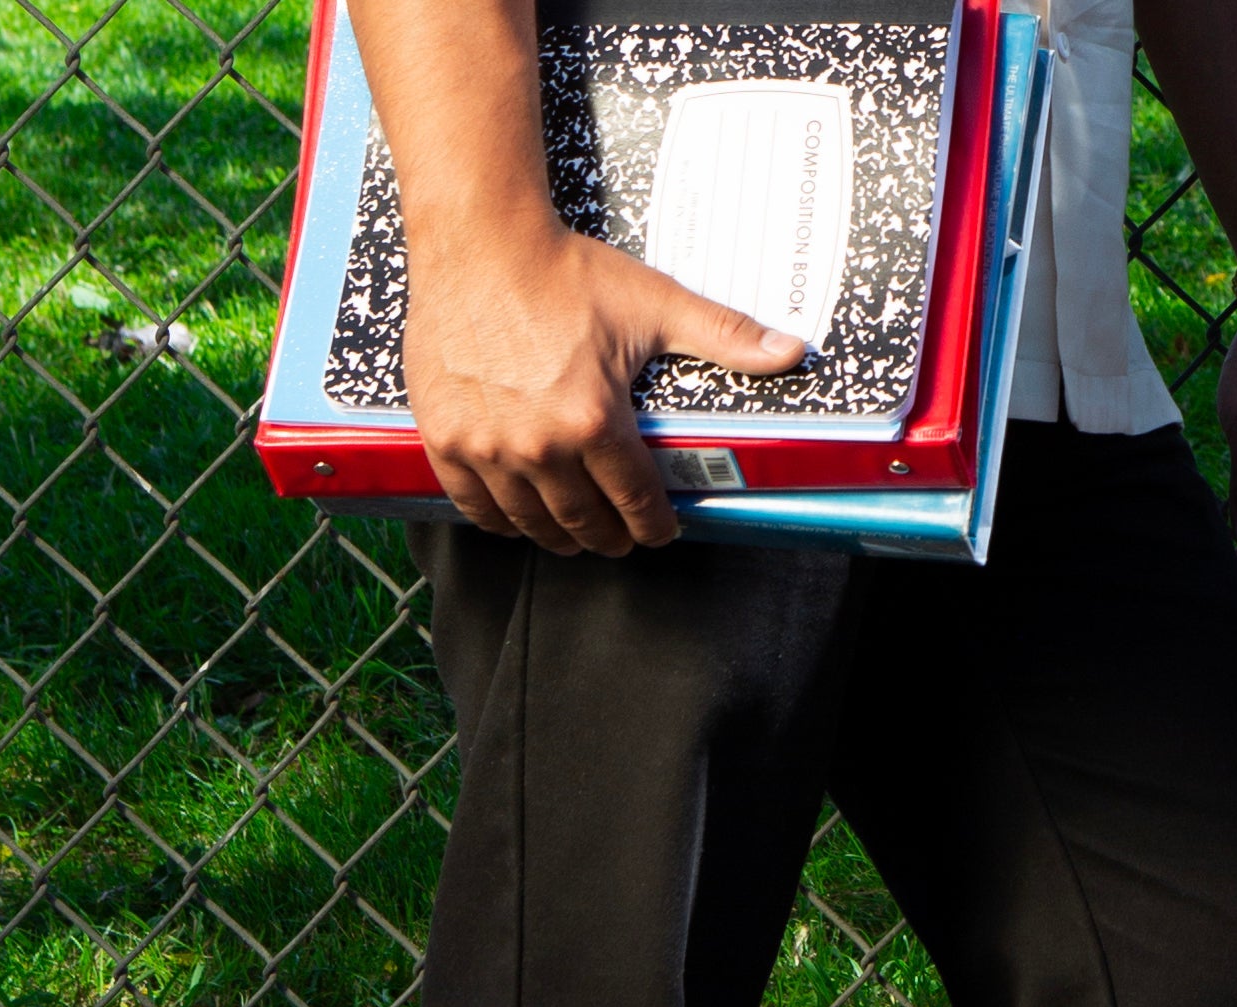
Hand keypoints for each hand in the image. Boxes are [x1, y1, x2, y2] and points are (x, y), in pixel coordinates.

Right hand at [403, 222, 805, 555]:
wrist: (479, 238)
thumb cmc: (563, 270)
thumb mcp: (655, 304)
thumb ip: (725, 336)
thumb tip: (791, 352)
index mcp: (594, 420)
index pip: (636, 504)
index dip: (654, 526)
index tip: (659, 531)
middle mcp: (540, 444)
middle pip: (584, 525)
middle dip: (611, 538)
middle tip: (620, 538)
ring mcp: (487, 445)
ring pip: (531, 524)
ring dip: (559, 538)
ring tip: (575, 534)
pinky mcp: (445, 437)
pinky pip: (474, 506)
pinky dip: (499, 521)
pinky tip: (519, 519)